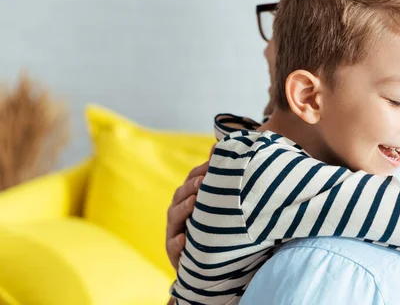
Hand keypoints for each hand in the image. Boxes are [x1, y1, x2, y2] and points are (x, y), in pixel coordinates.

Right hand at [165, 144, 213, 268]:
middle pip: (180, 195)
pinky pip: (173, 248)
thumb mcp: (215, 201)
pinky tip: (184, 239)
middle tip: (204, 181)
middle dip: (191, 187)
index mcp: (190, 198)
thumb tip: (217, 145)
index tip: (213, 164)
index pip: (192, 180)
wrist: (207, 262)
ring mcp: (175, 232)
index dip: (201, 172)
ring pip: (175, 218)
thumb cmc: (212, 225)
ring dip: (183, 209)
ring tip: (193, 203)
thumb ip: (215, 175)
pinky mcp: (175, 253)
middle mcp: (180, 212)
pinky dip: (177, 243)